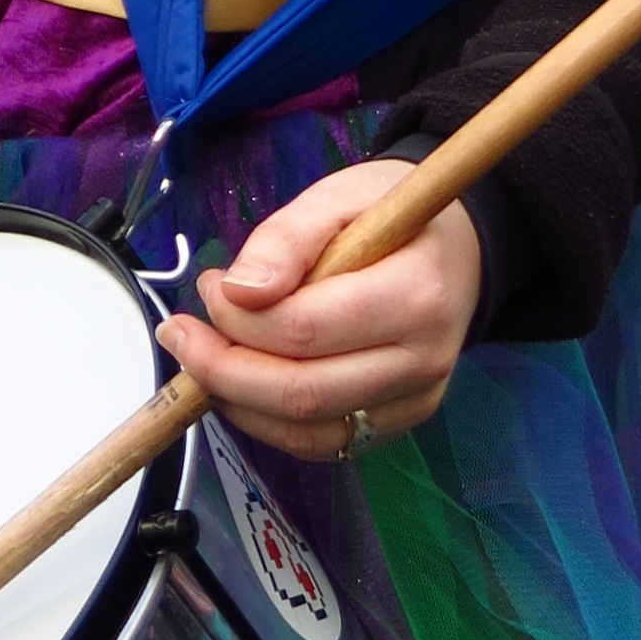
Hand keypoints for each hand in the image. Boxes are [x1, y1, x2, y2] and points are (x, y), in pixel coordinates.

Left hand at [156, 157, 480, 461]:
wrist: (458, 248)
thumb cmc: (392, 214)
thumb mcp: (338, 196)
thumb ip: (286, 237)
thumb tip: (237, 291)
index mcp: (416, 295)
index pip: (305, 330)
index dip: (238, 318)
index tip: (211, 286)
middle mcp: (423, 361)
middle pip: (301, 394)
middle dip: (221, 370)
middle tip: (182, 333)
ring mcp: (415, 400)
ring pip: (306, 432)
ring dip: (236, 401)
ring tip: (204, 357)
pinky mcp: (400, 423)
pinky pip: (322, 443)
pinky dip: (267, 421)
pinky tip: (241, 382)